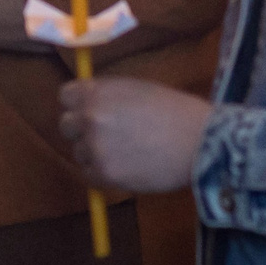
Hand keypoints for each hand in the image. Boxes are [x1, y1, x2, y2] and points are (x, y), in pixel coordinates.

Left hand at [57, 79, 213, 194]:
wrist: (200, 142)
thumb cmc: (174, 111)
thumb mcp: (135, 89)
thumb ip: (106, 95)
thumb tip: (86, 101)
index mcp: (97, 92)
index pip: (65, 96)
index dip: (78, 104)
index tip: (89, 110)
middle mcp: (90, 118)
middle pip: (66, 126)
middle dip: (82, 129)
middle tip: (106, 135)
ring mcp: (95, 148)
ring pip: (79, 152)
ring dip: (94, 153)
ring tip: (124, 152)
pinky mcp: (105, 174)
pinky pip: (89, 175)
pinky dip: (102, 173)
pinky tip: (124, 167)